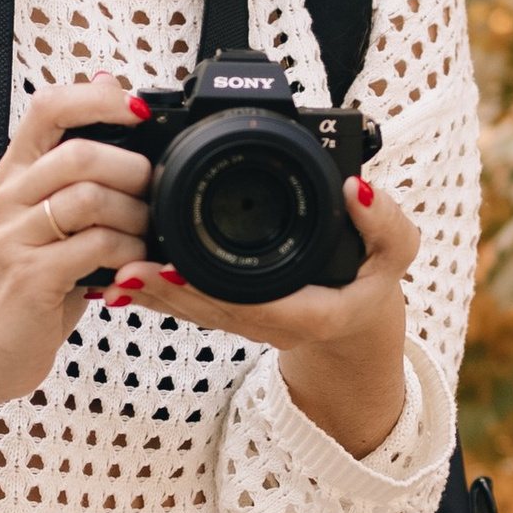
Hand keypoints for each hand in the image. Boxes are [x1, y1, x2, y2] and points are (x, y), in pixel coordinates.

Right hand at [0, 80, 156, 406]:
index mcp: (16, 174)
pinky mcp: (32, 276)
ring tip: (143, 237)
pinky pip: (95, 246)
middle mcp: (10, 198)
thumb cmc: (27, 281)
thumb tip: (107, 83)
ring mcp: (16, 236)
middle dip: (132, 170)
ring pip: (90, 198)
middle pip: (79, 153)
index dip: (99, 100)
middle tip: (153, 193)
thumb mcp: (49, 213)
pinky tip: (130, 266)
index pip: (48, 106)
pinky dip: (128, 254)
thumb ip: (76, 156)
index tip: (139, 114)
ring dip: (135, 217)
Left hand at [101, 171, 417, 460]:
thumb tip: (356, 189)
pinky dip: (159, 293)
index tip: (169, 268)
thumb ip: (384, 221)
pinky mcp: (232, 312)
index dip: (209, 290)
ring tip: (116, 273)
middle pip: (211, 310)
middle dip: (166, 292)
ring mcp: (249, 321)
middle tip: (126, 270)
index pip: (255, 305)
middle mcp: (272, 323)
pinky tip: (122, 278)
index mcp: (310, 312)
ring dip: (155, 295)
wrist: (362, 317)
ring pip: (196, 311)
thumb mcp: (396, 250)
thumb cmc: (374, 279)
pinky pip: (193, 305)